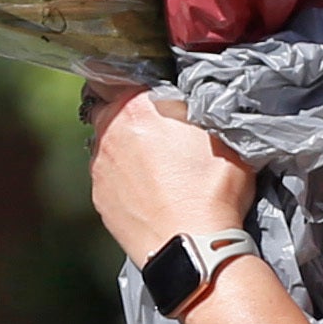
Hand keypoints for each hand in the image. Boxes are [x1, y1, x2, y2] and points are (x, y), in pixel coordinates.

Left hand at [82, 84, 256, 262]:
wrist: (193, 247)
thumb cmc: (212, 190)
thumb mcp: (223, 134)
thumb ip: (200, 108)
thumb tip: (194, 99)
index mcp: (137, 106)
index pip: (119, 76)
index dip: (134, 84)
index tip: (148, 94)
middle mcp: (109, 132)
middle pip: (108, 110)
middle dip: (126, 115)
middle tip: (155, 129)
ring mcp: (100, 168)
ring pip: (106, 146)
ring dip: (123, 149)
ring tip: (156, 167)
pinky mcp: (99, 199)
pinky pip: (108, 179)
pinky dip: (122, 180)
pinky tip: (148, 191)